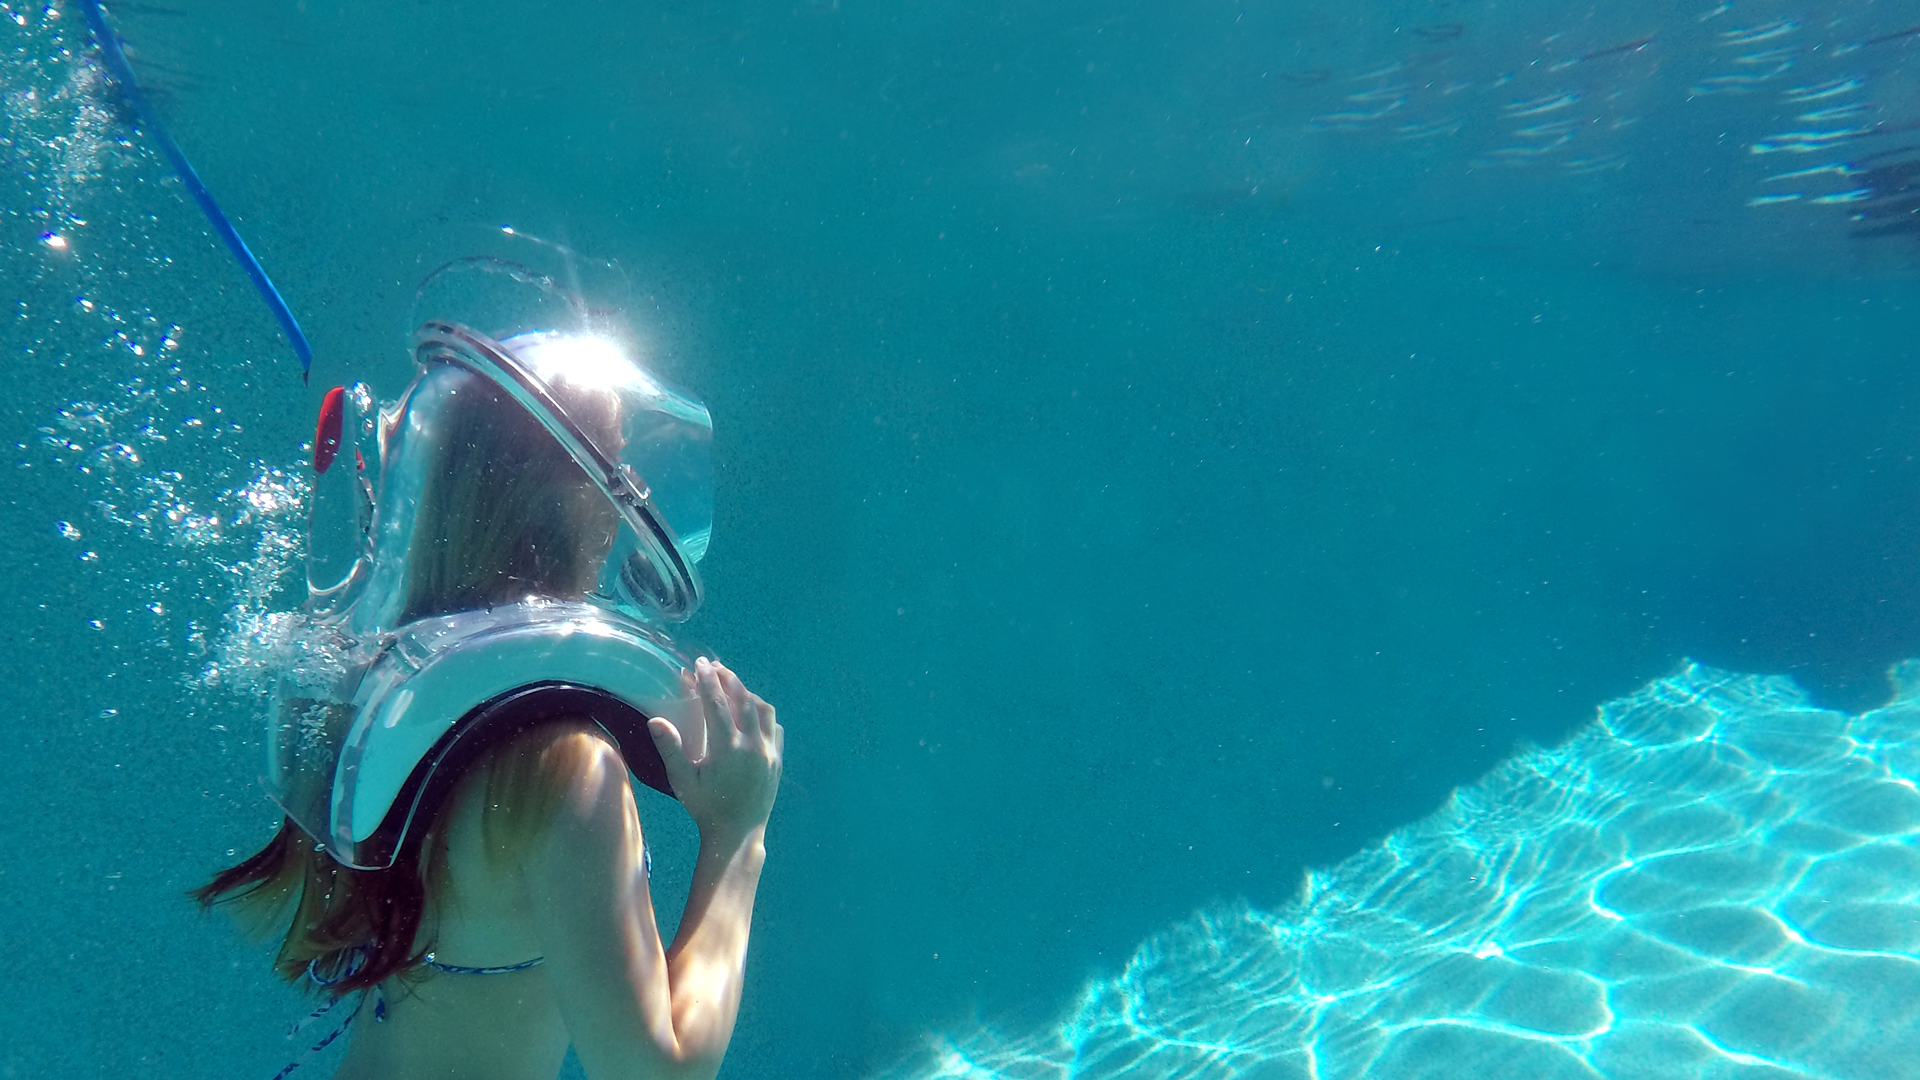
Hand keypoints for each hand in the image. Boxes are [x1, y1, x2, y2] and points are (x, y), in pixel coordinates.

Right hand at [647, 657, 782, 839]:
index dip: (707, 680)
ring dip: (747, 693)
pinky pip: (776, 727)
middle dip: (728, 678)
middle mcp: (753, 746)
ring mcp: (770, 752)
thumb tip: (655, 720)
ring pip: (764, 710)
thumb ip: (671, 749)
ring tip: (732, 686)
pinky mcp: (778, 760)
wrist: (737, 833)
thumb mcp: (683, 781)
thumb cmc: (705, 807)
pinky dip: (763, 714)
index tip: (699, 664)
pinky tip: (752, 712)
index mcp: (728, 749)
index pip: (718, 703)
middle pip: (743, 699)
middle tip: (714, 666)